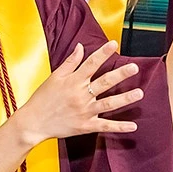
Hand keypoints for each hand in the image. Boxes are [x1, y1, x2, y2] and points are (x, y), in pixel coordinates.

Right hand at [16, 41, 142, 144]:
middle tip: (134, 68)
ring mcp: (84, 111)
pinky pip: (104, 126)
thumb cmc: (43, 98)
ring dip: (125, 99)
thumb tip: (81, 46)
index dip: (103, 53)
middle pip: (104, 82)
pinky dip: (119, 127)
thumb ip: (70, 62)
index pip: (91, 64)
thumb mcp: (55, 77)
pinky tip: (133, 127)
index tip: (114, 44)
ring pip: (108, 104)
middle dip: (120, 74)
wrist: (33, 123)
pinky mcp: (85, 126)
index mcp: (73, 81)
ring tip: (140, 93)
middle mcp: (81, 95)